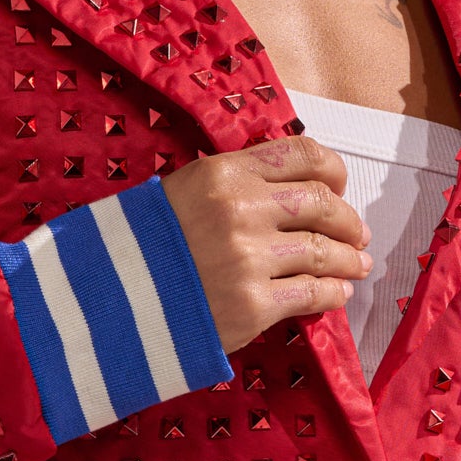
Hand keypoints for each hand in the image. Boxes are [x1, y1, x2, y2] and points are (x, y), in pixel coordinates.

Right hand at [161, 135, 371, 354]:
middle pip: (322, 204)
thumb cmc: (140, 246)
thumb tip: (291, 190)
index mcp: (223, 172)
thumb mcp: (182, 192)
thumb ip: (234, 184)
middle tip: (356, 234)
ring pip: (325, 251)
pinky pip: (312, 293)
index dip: (332, 171)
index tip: (339, 187)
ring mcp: (248, 258)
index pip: (303, 155)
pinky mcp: (252, 305)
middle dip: (348, 221)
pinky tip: (337, 292)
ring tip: (356, 266)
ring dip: (349, 259)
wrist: (103, 302)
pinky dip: (333, 292)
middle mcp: (240, 209)